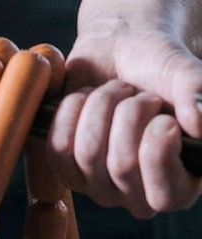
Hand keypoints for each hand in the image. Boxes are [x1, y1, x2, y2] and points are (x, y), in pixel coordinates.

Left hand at [47, 0, 201, 214]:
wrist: (117, 39)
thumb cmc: (157, 54)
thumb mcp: (179, 66)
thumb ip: (196, 89)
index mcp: (181, 177)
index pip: (166, 198)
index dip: (157, 158)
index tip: (162, 116)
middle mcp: (137, 188)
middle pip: (116, 172)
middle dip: (124, 115)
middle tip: (136, 89)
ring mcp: (96, 180)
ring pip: (81, 161)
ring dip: (95, 111)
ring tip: (112, 90)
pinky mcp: (61, 163)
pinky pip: (51, 150)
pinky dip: (66, 114)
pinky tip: (82, 98)